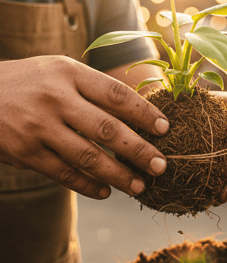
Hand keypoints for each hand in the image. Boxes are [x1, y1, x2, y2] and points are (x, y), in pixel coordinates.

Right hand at [0, 56, 169, 199]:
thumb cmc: (30, 82)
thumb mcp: (60, 71)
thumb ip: (93, 88)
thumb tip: (137, 113)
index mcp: (69, 73)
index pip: (116, 94)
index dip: (144, 113)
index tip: (165, 129)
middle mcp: (55, 98)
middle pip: (107, 129)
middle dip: (138, 150)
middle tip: (160, 165)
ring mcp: (39, 126)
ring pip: (88, 157)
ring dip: (118, 175)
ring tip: (139, 185)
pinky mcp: (25, 152)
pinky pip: (64, 174)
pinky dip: (88, 186)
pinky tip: (106, 191)